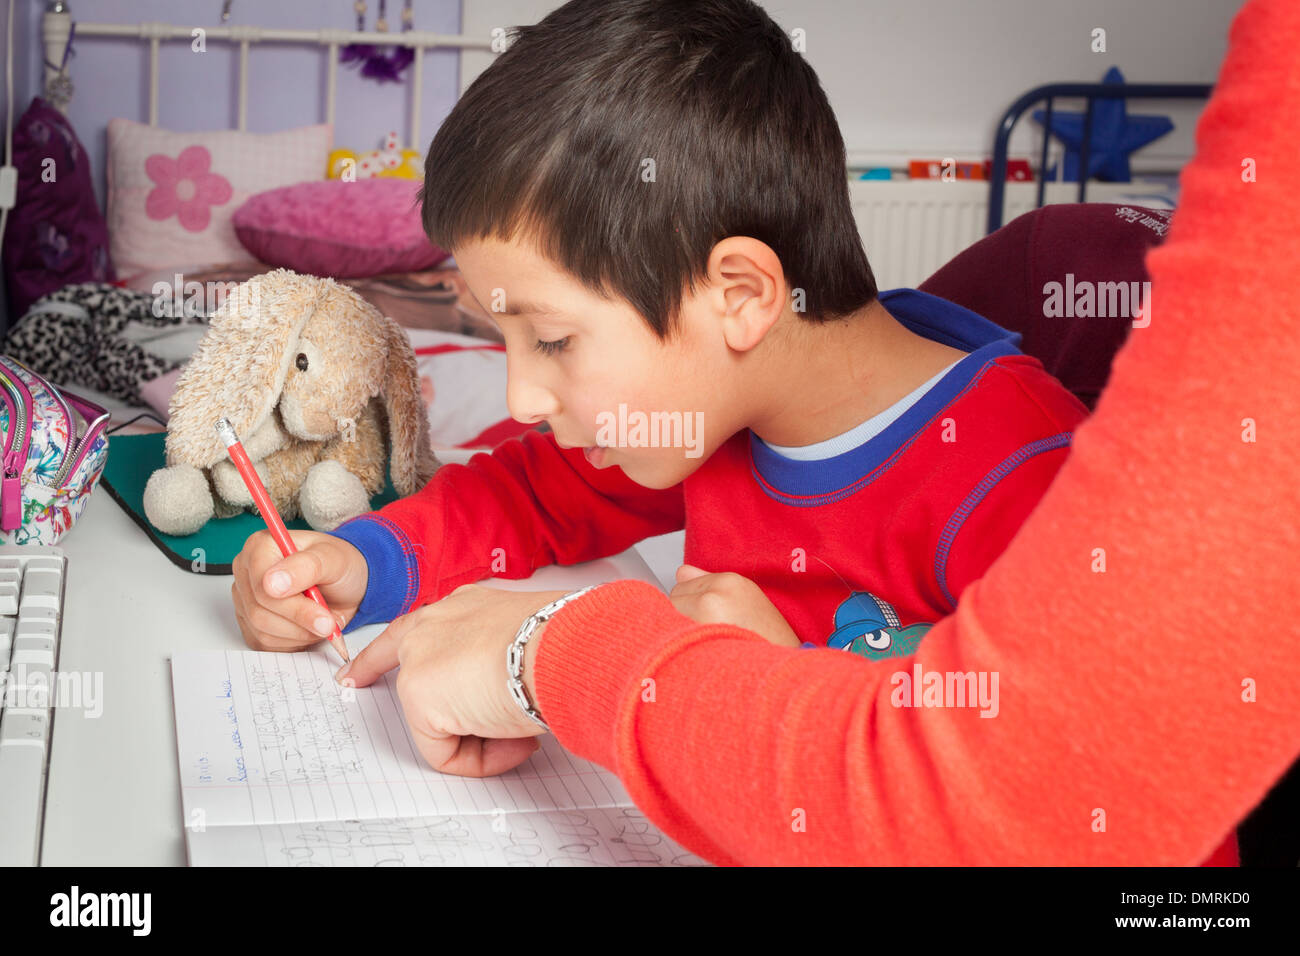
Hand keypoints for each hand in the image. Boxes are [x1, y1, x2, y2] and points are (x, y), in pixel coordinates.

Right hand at [231, 529, 368, 651]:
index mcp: (260, 547)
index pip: (262, 587)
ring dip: (299, 633)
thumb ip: (306, 567)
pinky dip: (292, 642)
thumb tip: (272, 583)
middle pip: (260, 612)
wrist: (344, 584)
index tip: (323, 619)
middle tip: (329, 623)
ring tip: (320, 621)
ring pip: (261, 631)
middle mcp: (247, 572)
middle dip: (301, 622)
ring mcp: (244, 598)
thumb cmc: (338, 566)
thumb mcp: (334, 559)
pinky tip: (307, 627)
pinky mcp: (249, 622)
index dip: (294, 607)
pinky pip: (263, 642)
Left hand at [339, 584, 571, 776]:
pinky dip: (482, 759)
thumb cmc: (566, 643)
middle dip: (370, 669)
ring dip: (478, 737)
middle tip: (352, 680)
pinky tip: (513, 741)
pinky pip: (445, 752)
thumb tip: (515, 697)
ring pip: (434, 717)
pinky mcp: (419, 696)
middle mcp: (439, 621)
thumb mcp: (534, 645)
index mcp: (472, 606)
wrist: (564, 649)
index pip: (427, 624)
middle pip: (392, 649)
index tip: (366, 660)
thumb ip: (508, 664)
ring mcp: (422, 657)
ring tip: (520, 732)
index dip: (397, 645)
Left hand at [669, 565, 800, 646]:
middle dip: (684, 616)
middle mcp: (718, 590)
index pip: (684, 582)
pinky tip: (703, 655)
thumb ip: (707, 584)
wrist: (782, 676)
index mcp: (731, 581)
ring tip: (709, 646)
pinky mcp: (699, 632)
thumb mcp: (745, 603)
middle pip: (674, 597)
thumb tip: (681, 572)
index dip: (692, 606)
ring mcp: (708, 610)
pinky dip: (678, 645)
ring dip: (680, 631)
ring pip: (670, 616)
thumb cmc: (768, 644)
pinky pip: (671, 633)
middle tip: (712, 636)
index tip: (708, 620)